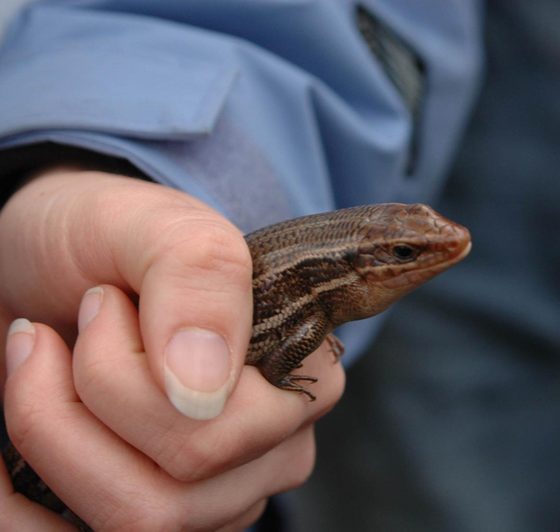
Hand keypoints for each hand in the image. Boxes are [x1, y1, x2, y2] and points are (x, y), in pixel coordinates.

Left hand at [0, 170, 344, 528]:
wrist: (54, 263)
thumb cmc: (112, 238)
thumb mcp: (154, 225)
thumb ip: (199, 281)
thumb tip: (205, 390)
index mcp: (303, 375)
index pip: (233, 431)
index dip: (135, 379)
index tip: (104, 302)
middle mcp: (276, 448)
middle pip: (180, 487)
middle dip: (82, 401)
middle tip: (68, 328)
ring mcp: (222, 496)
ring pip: (137, 522)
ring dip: (50, 437)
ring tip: (37, 365)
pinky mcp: (160, 516)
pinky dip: (18, 506)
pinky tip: (7, 446)